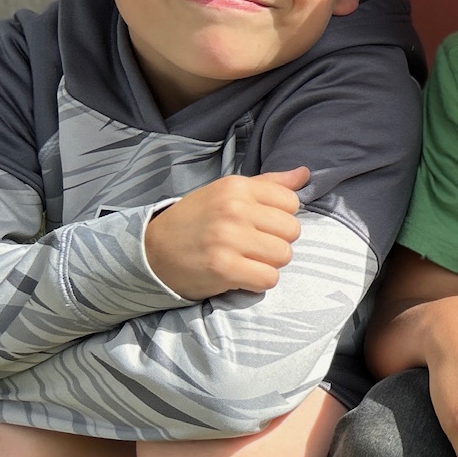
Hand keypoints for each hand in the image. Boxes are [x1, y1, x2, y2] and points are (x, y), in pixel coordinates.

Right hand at [144, 167, 308, 298]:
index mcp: (237, 187)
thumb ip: (268, 185)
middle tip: (250, 245)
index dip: (279, 217)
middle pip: (292, 231)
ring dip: (268, 263)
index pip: (291, 202)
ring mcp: (228, 238)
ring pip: (284, 256)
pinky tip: (240, 275)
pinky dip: (258, 282)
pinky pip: (269, 279)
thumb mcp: (227, 193)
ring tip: (245, 259)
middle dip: (276, 242)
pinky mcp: (224, 267)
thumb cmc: (197, 221)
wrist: (152, 251)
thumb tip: (305, 174)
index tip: (258, 224)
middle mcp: (234, 209)